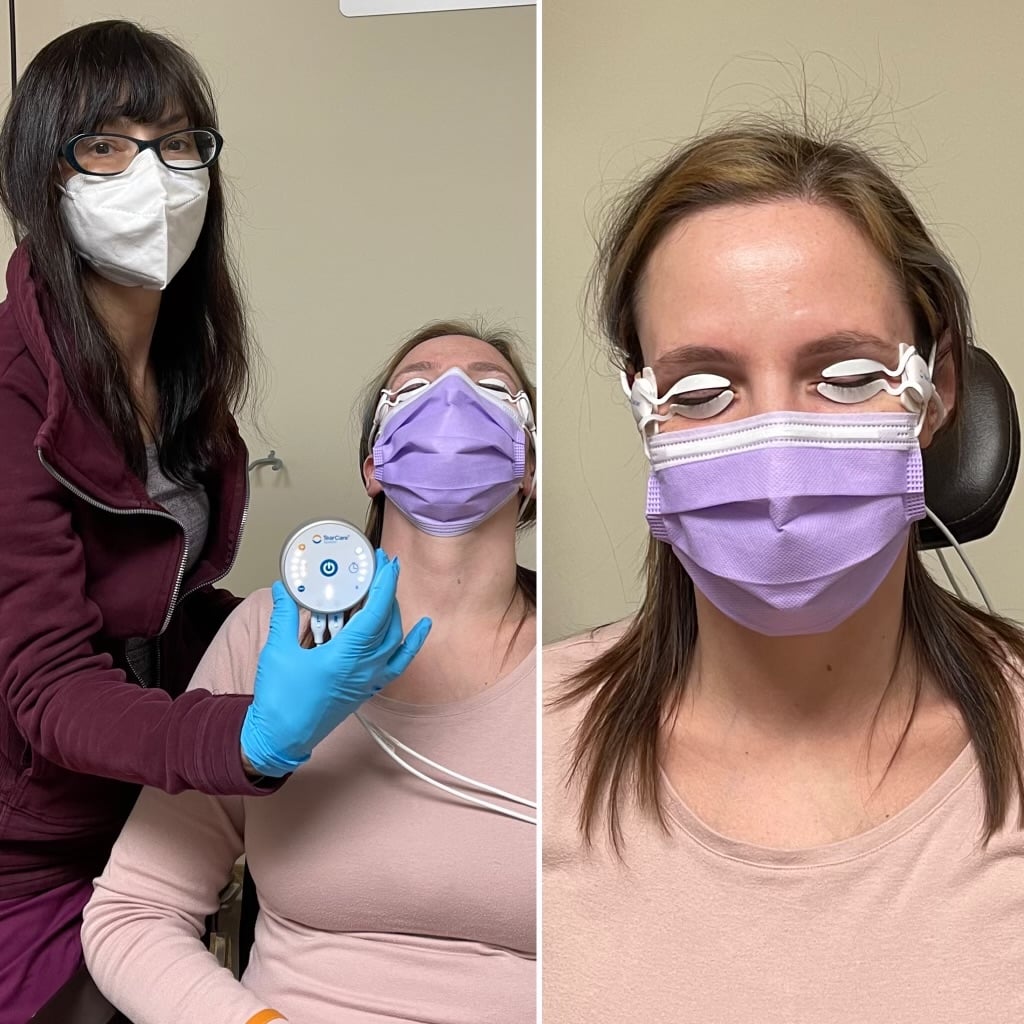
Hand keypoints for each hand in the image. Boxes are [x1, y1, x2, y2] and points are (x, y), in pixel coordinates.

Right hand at [240, 551, 429, 776]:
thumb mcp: (277, 651)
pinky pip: (400, 662)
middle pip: (388, 620)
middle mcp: (364, 667)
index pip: (376, 612)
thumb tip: (283, 588)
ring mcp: (370, 679)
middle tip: (381, 567)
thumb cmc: (280, 699)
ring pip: (395, 638)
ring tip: (384, 589)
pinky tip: (423, 627)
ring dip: (394, 611)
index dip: (384, 583)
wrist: (282, 737)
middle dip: (388, 590)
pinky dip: (414, 643)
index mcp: (345, 656)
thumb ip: (284, 615)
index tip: (386, 562)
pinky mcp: (369, 688)